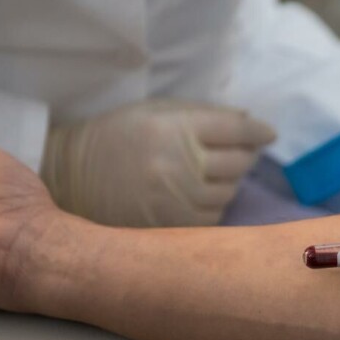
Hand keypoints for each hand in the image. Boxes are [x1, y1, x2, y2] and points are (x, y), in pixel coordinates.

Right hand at [41, 99, 275, 226]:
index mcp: (174, 129)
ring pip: (230, 191)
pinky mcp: (174, 227)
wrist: (70, 177)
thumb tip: (250, 123)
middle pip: (239, 161)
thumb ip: (202, 115)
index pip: (236, 129)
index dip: (257, 131)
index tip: (268, 134)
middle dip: (245, 154)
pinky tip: (196, 195)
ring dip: (229, 180)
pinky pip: (214, 216)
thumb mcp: (153, 112)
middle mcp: (179, 165)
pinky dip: (213, 204)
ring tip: (208, 173)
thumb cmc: (117, 138)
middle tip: (238, 150)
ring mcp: (177, 200)